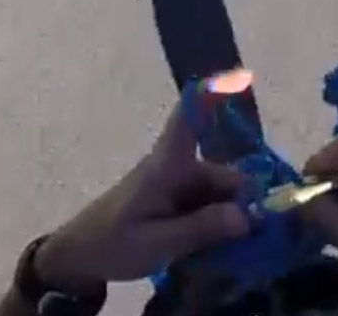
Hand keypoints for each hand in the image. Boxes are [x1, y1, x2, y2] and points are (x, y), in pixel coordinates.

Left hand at [34, 73, 252, 291]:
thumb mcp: (157, 242)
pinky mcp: (176, 204)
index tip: (234, 76)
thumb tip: (246, 216)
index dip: (208, 98)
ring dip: (232, 215)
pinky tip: (228, 246)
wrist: (78, 260)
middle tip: (259, 232)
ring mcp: (177, 187)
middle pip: (222, 173)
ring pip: (219, 193)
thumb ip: (201, 228)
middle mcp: (176, 170)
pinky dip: (220, 222)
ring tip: (245, 246)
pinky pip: (209, 206)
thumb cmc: (112, 243)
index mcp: (166, 167)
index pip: (187, 122)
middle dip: (243, 198)